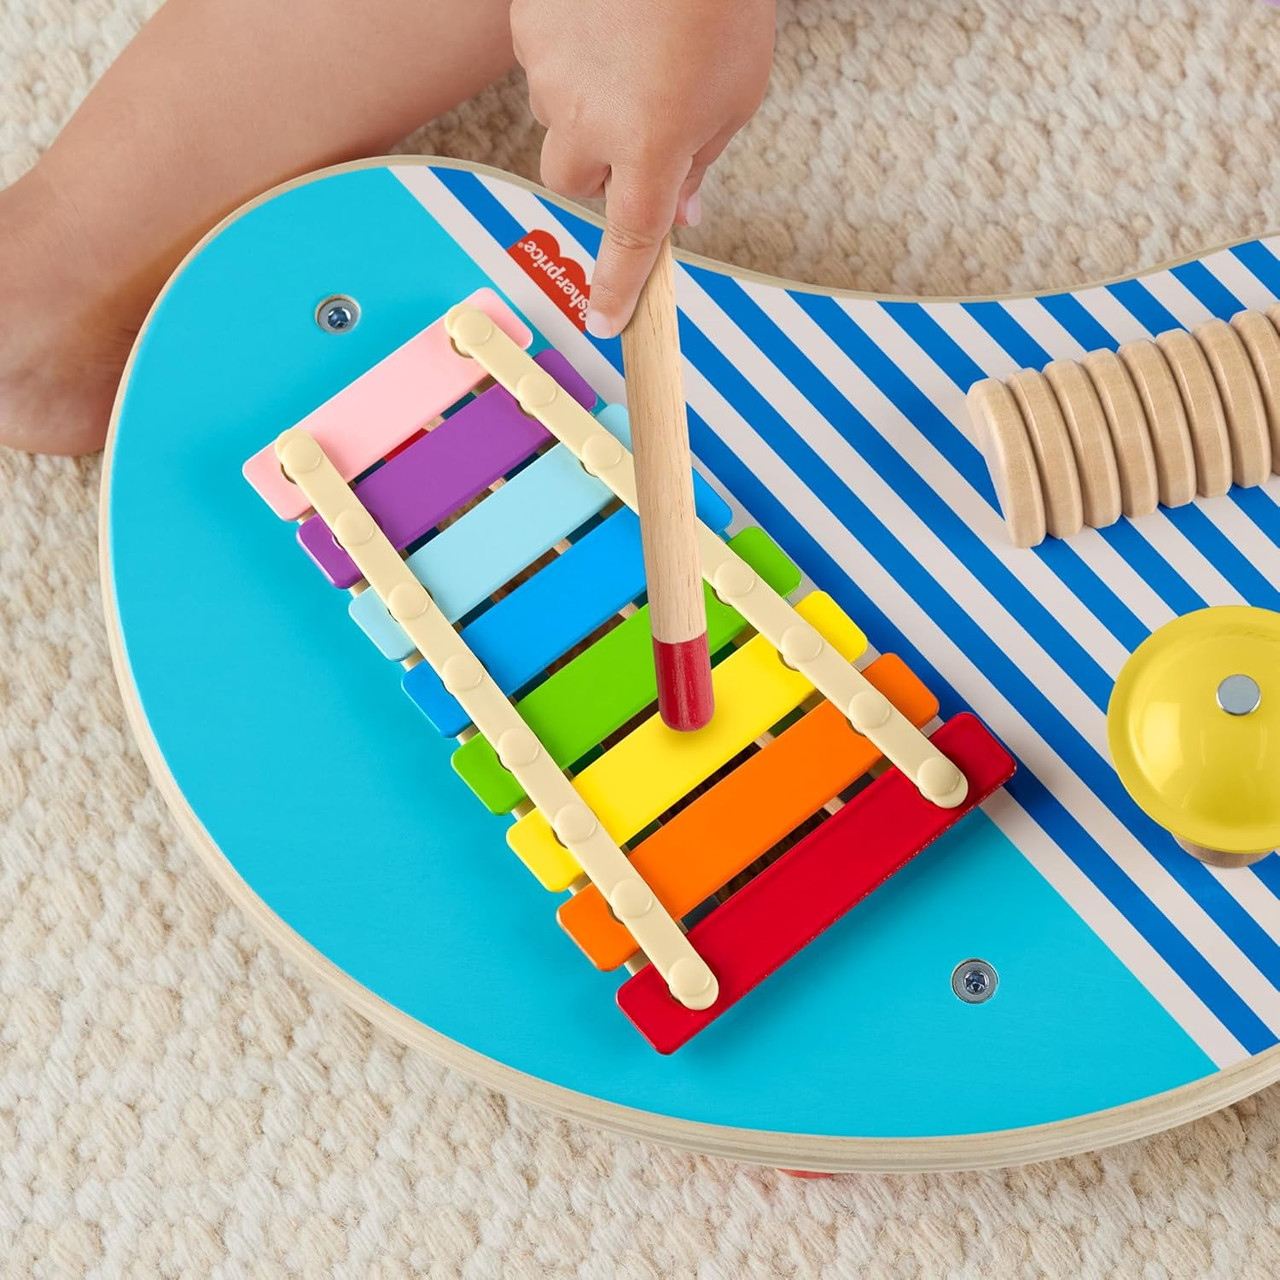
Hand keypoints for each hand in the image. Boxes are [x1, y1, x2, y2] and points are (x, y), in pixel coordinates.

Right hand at [512, 0, 774, 337]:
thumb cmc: (720, 2)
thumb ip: (701, 160)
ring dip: (585, 109)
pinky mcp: (528, 29)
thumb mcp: (737, 92)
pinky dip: (570, 57)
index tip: (606, 323)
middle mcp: (590, 120)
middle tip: (633, 132)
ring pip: (555, 120)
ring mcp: (551, 73)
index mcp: (651, 146)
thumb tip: (682, 214)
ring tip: (629, 53)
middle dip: (598, 173)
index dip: (617, 287)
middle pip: (572, 181)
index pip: (628, 240)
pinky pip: (542, 65)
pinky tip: (605, 21)